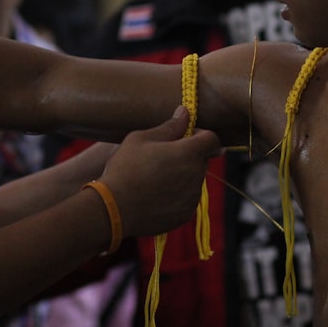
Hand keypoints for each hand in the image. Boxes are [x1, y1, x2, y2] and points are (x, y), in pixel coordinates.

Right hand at [100, 107, 221, 238]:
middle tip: (162, 156)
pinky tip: (155, 194)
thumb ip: (169, 126)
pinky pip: (187, 198)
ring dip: (183, 175)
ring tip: (155, 177)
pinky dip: (177, 194)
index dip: (201, 134)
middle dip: (188, 155)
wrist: (114, 209)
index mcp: (188, 153)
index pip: (212, 139)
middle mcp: (196, 175)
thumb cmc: (125, 168)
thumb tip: (185, 112)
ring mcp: (192, 197)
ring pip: (194, 179)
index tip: (184, 136)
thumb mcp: (141, 139)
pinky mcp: (185, 214)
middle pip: (202, 159)